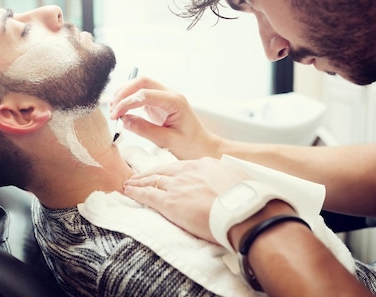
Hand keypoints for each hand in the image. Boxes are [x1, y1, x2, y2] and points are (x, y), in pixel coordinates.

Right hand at [110, 76, 221, 159]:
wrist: (204, 148)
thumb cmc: (191, 146)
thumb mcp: (166, 141)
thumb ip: (144, 129)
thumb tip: (123, 120)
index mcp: (174, 102)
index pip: (144, 94)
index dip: (126, 103)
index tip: (114, 116)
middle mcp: (170, 95)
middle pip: (142, 82)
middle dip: (123, 92)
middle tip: (112, 110)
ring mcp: (165, 97)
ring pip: (141, 85)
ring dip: (125, 94)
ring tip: (113, 109)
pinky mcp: (160, 103)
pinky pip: (142, 95)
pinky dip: (130, 99)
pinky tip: (121, 110)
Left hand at [123, 157, 249, 242]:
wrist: (243, 211)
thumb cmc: (247, 200)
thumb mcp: (239, 181)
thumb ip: (229, 181)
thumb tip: (232, 186)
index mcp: (205, 165)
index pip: (182, 167)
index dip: (171, 172)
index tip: (166, 174)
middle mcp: (188, 171)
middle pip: (163, 170)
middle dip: (149, 173)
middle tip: (139, 176)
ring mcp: (177, 185)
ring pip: (152, 180)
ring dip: (138, 182)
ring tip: (129, 184)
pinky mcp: (169, 202)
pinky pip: (147, 194)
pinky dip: (135, 192)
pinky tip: (128, 191)